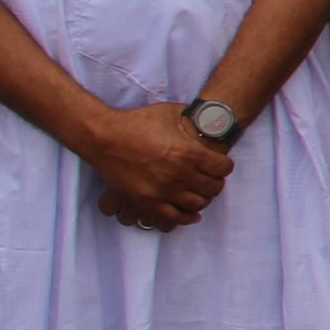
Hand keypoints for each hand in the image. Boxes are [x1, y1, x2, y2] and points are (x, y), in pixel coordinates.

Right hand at [81, 99, 229, 229]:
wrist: (104, 137)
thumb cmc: (138, 122)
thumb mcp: (171, 112)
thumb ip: (193, 118)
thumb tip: (209, 119)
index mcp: (188, 153)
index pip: (223, 168)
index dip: (224, 166)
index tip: (219, 165)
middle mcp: (178, 175)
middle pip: (213, 188)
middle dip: (215, 183)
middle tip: (211, 180)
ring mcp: (162, 191)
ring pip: (196, 205)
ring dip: (201, 199)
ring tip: (198, 193)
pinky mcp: (146, 202)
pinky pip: (172, 218)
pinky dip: (184, 217)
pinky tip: (189, 213)